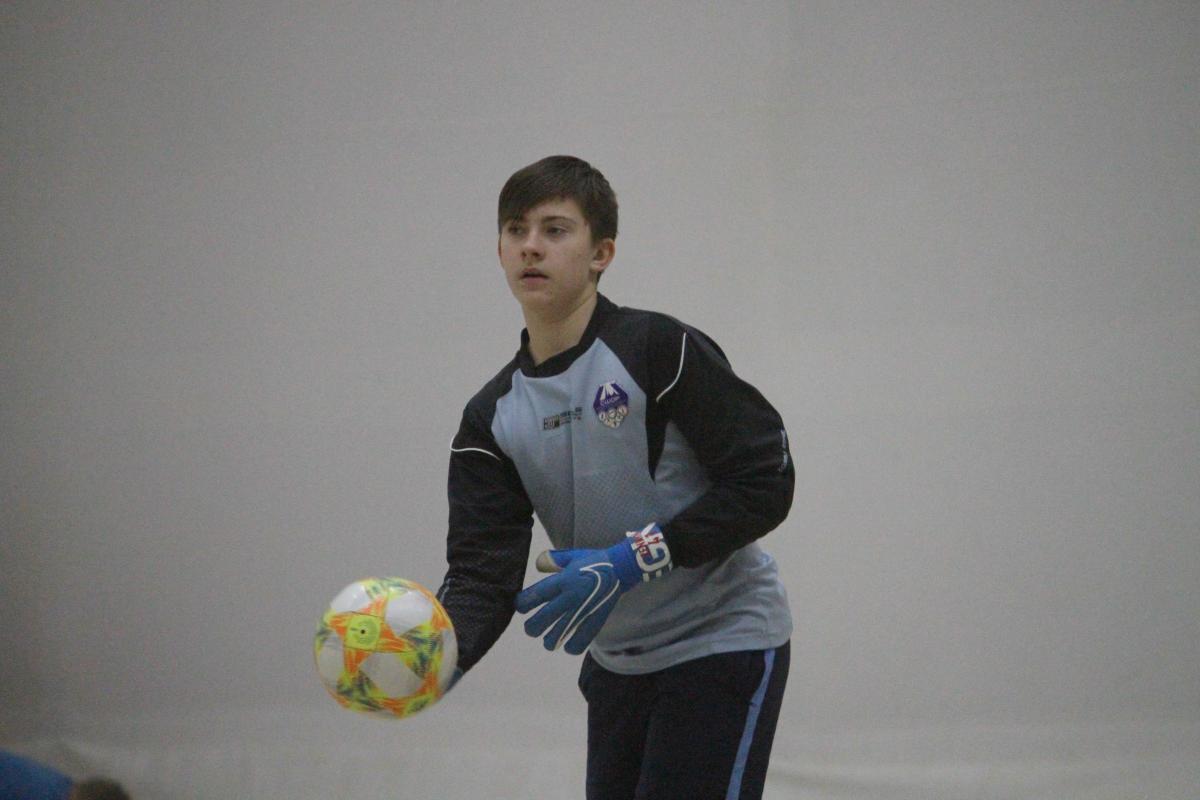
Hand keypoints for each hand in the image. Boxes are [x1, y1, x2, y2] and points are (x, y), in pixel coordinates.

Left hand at [514, 524, 672, 653]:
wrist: (620, 569)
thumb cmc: (593, 561)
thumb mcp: (571, 556)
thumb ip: (552, 560)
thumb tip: (538, 564)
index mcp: (562, 580)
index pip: (532, 597)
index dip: (521, 604)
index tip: (521, 606)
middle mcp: (569, 598)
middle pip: (538, 623)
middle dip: (531, 627)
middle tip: (533, 626)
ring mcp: (581, 612)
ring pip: (554, 638)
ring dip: (548, 640)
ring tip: (549, 638)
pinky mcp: (594, 622)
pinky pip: (576, 644)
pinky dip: (569, 647)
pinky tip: (568, 643)